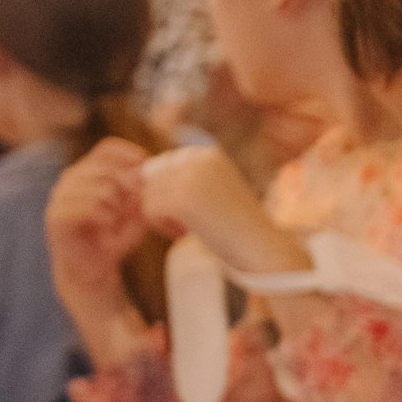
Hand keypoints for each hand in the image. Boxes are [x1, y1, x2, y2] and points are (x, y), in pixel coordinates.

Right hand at [46, 137, 153, 313]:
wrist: (91, 271)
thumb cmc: (114, 238)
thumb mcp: (135, 211)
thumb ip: (141, 191)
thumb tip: (150, 172)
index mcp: (87, 171)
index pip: (106, 148)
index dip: (130, 154)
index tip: (148, 168)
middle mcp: (70, 179)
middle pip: (105, 167)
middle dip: (129, 183)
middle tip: (139, 202)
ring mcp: (59, 197)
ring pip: (99, 187)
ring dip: (118, 203)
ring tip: (120, 218)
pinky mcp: (56, 217)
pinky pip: (87, 207)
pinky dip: (106, 216)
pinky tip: (110, 225)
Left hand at [138, 144, 301, 275]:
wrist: (261, 248)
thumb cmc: (238, 225)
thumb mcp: (215, 189)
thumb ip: (185, 177)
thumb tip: (140, 172)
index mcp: (209, 153)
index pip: (165, 166)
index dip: (173, 191)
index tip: (196, 210)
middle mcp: (199, 159)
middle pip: (154, 178)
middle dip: (164, 202)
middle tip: (187, 223)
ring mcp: (190, 179)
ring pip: (149, 194)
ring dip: (161, 216)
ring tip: (186, 229)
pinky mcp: (181, 200)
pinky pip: (149, 210)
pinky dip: (161, 227)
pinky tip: (183, 234)